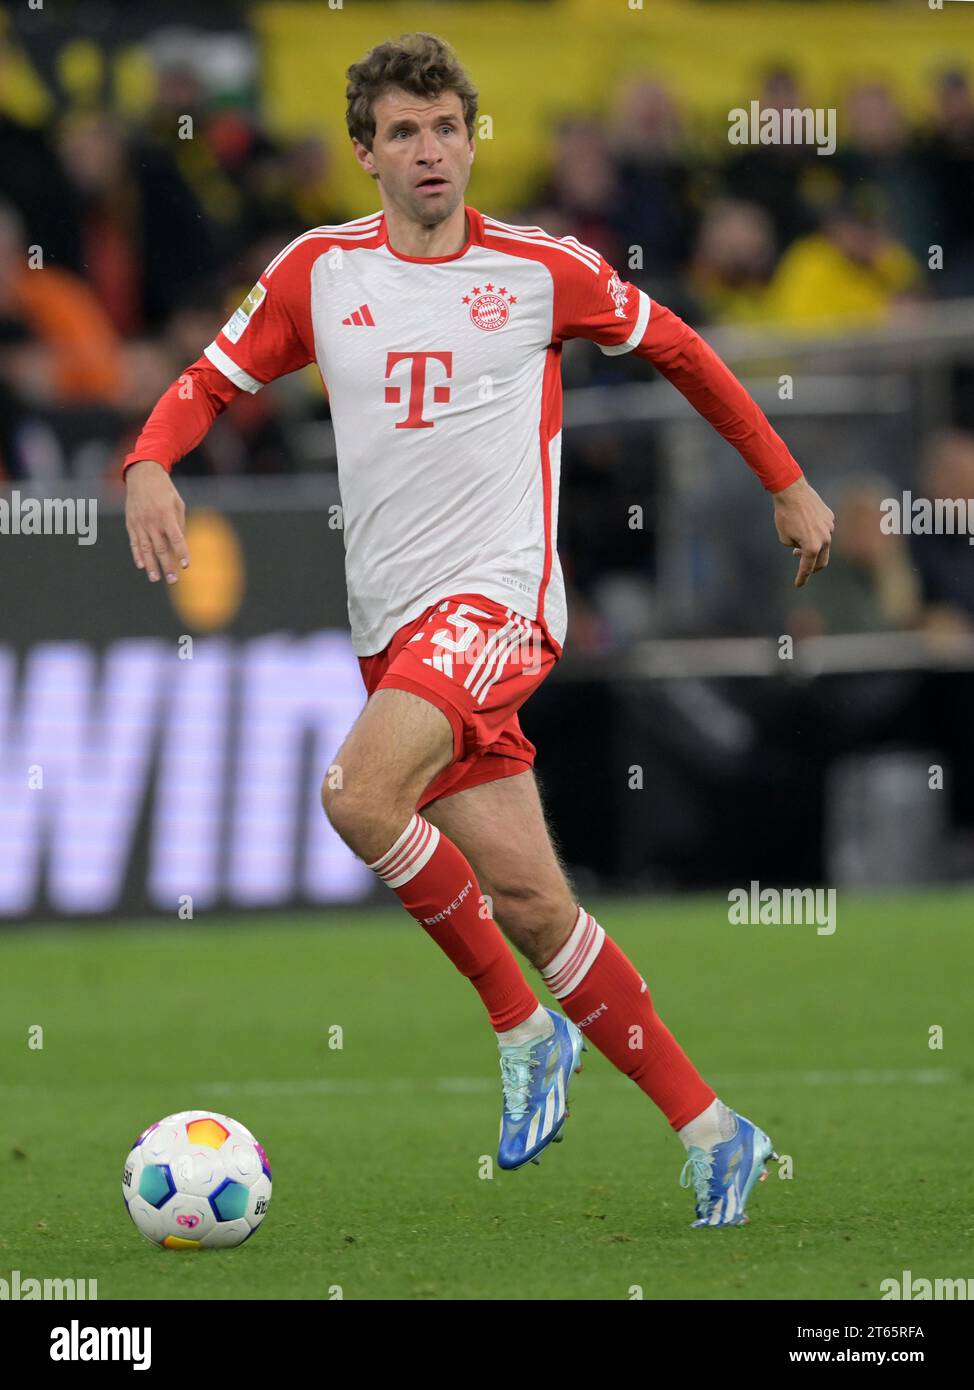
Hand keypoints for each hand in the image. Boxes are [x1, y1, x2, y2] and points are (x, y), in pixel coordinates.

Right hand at [124, 460, 188, 583]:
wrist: (142, 475)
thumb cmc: (164, 490)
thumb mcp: (178, 504)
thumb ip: (179, 524)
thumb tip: (181, 544)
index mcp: (166, 515)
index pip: (176, 538)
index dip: (181, 552)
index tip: (186, 566)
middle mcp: (152, 520)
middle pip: (161, 548)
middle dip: (167, 565)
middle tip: (173, 580)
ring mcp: (139, 523)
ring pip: (146, 548)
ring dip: (151, 565)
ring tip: (155, 578)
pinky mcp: (130, 523)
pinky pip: (134, 542)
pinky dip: (137, 554)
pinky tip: (141, 565)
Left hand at [773, 476, 834, 587]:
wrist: (792, 491)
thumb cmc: (784, 515)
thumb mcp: (784, 538)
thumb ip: (795, 547)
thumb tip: (802, 548)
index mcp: (812, 547)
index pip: (807, 568)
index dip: (802, 578)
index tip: (798, 584)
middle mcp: (825, 539)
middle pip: (822, 561)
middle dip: (813, 567)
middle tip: (804, 569)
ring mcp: (829, 527)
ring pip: (823, 544)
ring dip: (813, 547)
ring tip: (799, 544)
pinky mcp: (830, 517)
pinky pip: (824, 530)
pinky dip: (816, 533)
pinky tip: (806, 526)